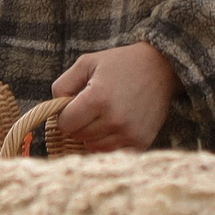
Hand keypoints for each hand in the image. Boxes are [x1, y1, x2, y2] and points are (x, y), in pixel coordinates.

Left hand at [49, 41, 179, 152]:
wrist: (160, 69)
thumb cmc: (119, 64)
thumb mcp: (86, 63)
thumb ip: (63, 84)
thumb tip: (54, 108)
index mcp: (97, 99)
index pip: (65, 124)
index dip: (64, 114)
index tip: (72, 105)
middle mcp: (114, 120)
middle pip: (78, 136)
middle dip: (78, 123)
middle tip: (91, 107)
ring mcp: (129, 133)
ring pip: (93, 147)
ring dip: (93, 134)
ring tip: (104, 114)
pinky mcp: (141, 142)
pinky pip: (112, 151)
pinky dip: (109, 141)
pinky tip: (116, 124)